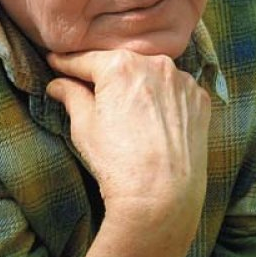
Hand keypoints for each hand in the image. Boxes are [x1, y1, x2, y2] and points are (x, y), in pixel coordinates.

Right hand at [46, 50, 210, 242]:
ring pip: (151, 75)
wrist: (162, 196)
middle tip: (91, 88)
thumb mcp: (84, 126)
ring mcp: (181, 81)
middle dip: (106, 75)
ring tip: (128, 108)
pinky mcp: (200, 99)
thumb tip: (58, 84)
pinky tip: (155, 118)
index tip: (55, 62)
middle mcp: (155, 64)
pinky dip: (164, 98)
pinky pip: (175, 90)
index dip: (67, 63)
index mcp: (120, 66)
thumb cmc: (117, 162)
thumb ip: (71, 96)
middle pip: (122, 64)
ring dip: (138, 84)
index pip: (87, 60)